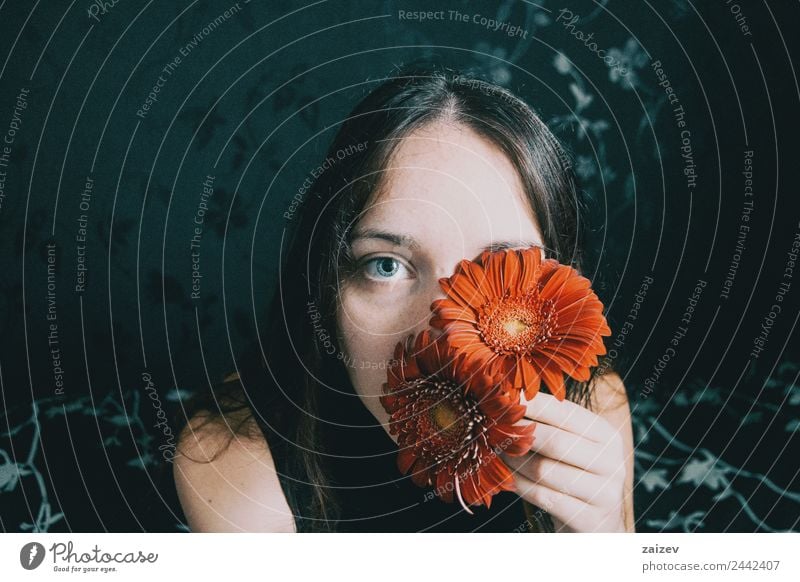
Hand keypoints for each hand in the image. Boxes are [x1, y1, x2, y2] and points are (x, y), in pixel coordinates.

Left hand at [500, 392, 626, 531]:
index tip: (503, 397)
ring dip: (514, 461)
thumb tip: (509, 398)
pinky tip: (505, 479)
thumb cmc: (574, 477)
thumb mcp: (572, 448)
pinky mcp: (590, 520)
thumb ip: (550, 425)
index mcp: (606, 435)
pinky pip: (544, 497)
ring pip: (545, 470)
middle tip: (491, 427)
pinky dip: (519, 485)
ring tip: (495, 452)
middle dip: (519, 434)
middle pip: (555, 441)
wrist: (598, 528)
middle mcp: (611, 461)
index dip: (532, 405)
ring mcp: (605, 492)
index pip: (566, 412)